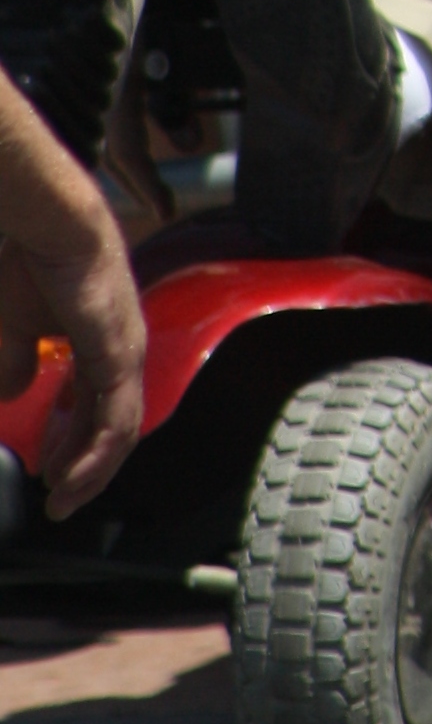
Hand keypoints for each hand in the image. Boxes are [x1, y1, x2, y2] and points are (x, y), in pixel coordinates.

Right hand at [0, 208, 145, 519]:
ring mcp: (126, 353)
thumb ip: (17, 361)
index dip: (72, 441)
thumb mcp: (15, 325)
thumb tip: (13, 393)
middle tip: (58, 498)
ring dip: (91, 471)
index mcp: (101, 340)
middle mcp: (122, 349)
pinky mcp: (120, 356)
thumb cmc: (31, 260)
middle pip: (111, 424)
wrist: (49, 223)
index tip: (47, 469)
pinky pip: (116, 421)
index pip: (96, 405)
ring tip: (63, 500)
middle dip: (82, 465)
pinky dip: (96, 457)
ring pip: (118, 431)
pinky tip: (72, 479)